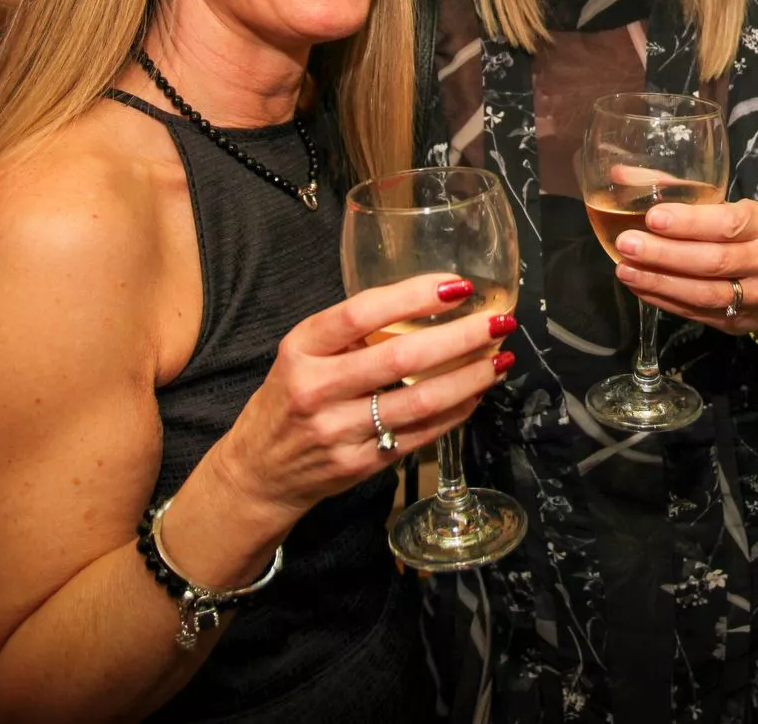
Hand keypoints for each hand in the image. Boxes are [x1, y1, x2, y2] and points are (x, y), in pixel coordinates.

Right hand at [216, 275, 513, 521]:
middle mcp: (317, 389)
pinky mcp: (359, 466)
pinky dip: (456, 412)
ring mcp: (338, 431)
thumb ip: (350, 333)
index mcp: (301, 349)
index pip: (360, 313)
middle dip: (460, 337)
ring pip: (419, 402)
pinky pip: (420, 435)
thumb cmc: (289, 400)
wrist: (258, 472)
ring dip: (469, 378)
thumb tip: (425, 303)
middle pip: (401, 358)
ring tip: (499, 359)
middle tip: (497, 322)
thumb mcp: (301, 355)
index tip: (456, 286)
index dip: (413, 296)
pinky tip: (476, 393)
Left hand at [611, 199, 757, 341]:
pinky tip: (638, 286)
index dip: (690, 222)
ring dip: (659, 281)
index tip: (653, 217)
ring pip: (703, 292)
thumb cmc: (745, 240)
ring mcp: (752, 296)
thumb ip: (678, 192)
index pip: (727, 223)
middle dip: (666, 253)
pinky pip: (694, 312)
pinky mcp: (734, 321)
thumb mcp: (727, 211)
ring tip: (625, 269)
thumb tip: (620, 174)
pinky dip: (662, 299)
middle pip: (712, 260)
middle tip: (628, 243)